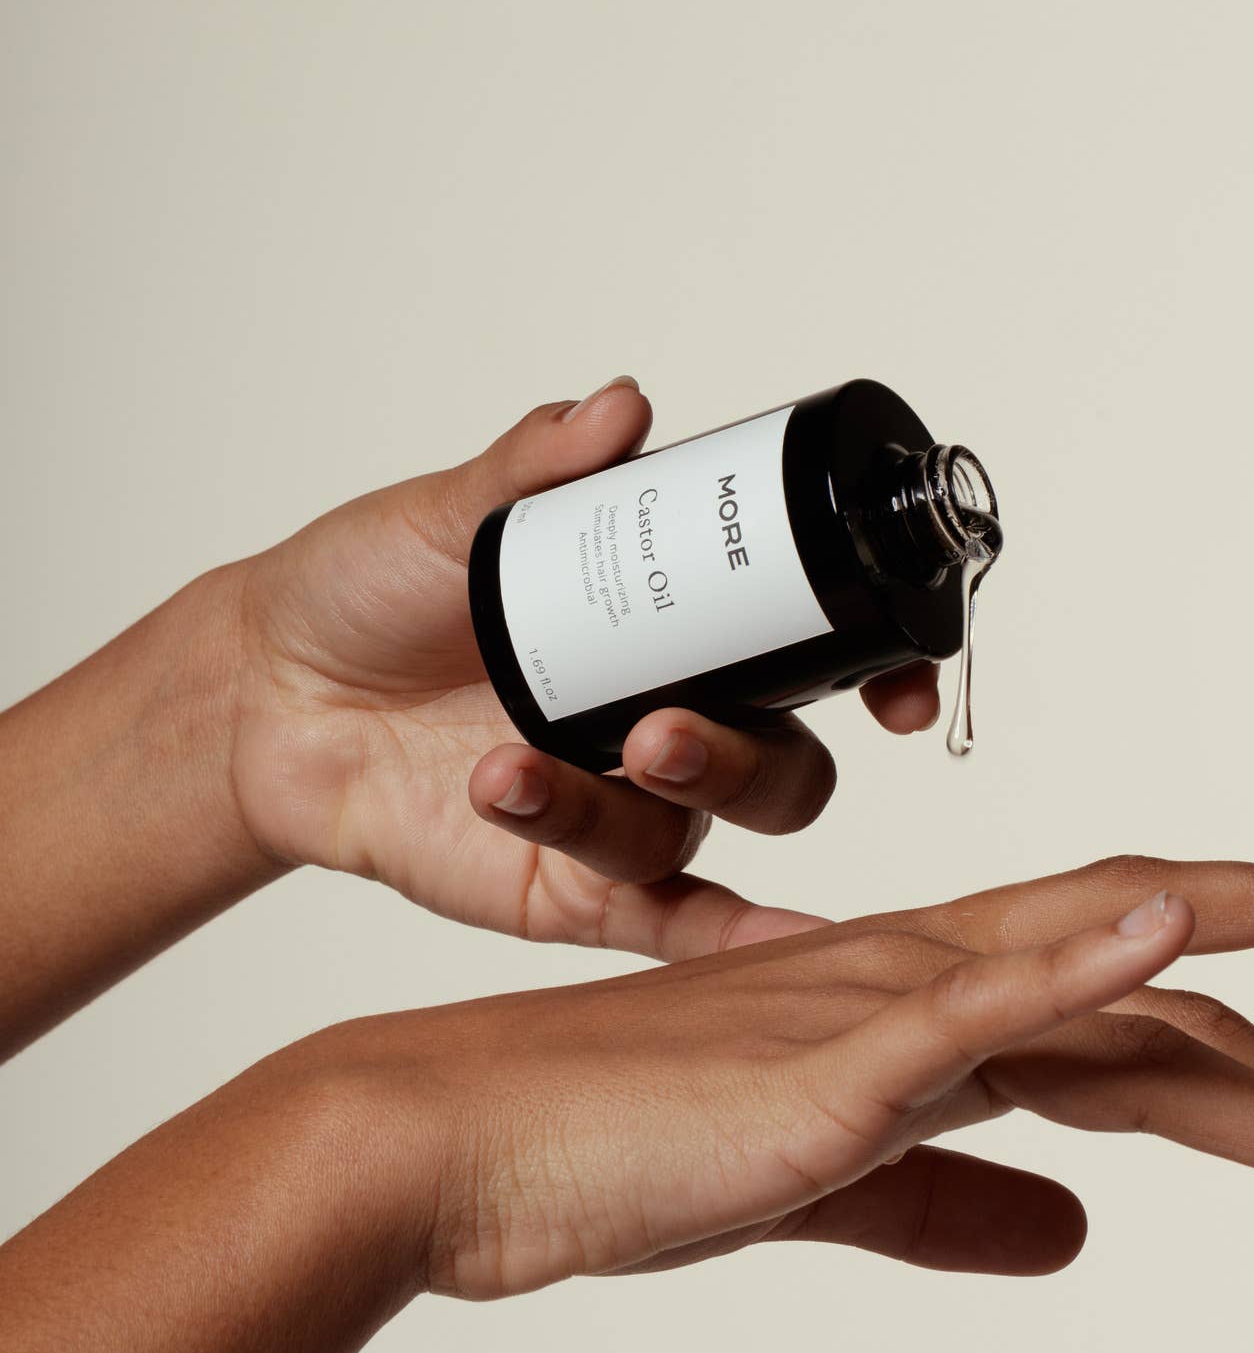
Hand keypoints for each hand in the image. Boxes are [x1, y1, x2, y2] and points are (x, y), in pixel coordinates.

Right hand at [0, 847, 1253, 1352]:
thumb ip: (951, 1202)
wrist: (457, 1144)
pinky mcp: (826, 1057)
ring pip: (1117, 996)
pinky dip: (1088, 956)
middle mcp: (932, 982)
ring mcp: (884, 1004)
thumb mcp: (828, 1192)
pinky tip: (1183, 931)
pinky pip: (976, 994)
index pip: (1140, 1030)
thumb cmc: (614, 1158)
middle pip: (1170, 1011)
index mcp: (931, 1015)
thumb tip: (1078, 1234)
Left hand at [229, 380, 939, 956]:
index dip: (882, 666)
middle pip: (782, 762)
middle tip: (657, 727)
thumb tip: (618, 409)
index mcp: (670, 630)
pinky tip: (775, 943)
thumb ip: (532, 470)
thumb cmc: (365, 591)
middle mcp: (671, 722)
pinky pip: (674, 926)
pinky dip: (737, 940)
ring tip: (510, 766)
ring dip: (624, 808)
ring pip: (696, 831)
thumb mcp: (443, 517)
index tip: (895, 686)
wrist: (258, 693)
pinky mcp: (571, 890)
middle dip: (738, 754)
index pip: (813, 649)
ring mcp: (627, 812)